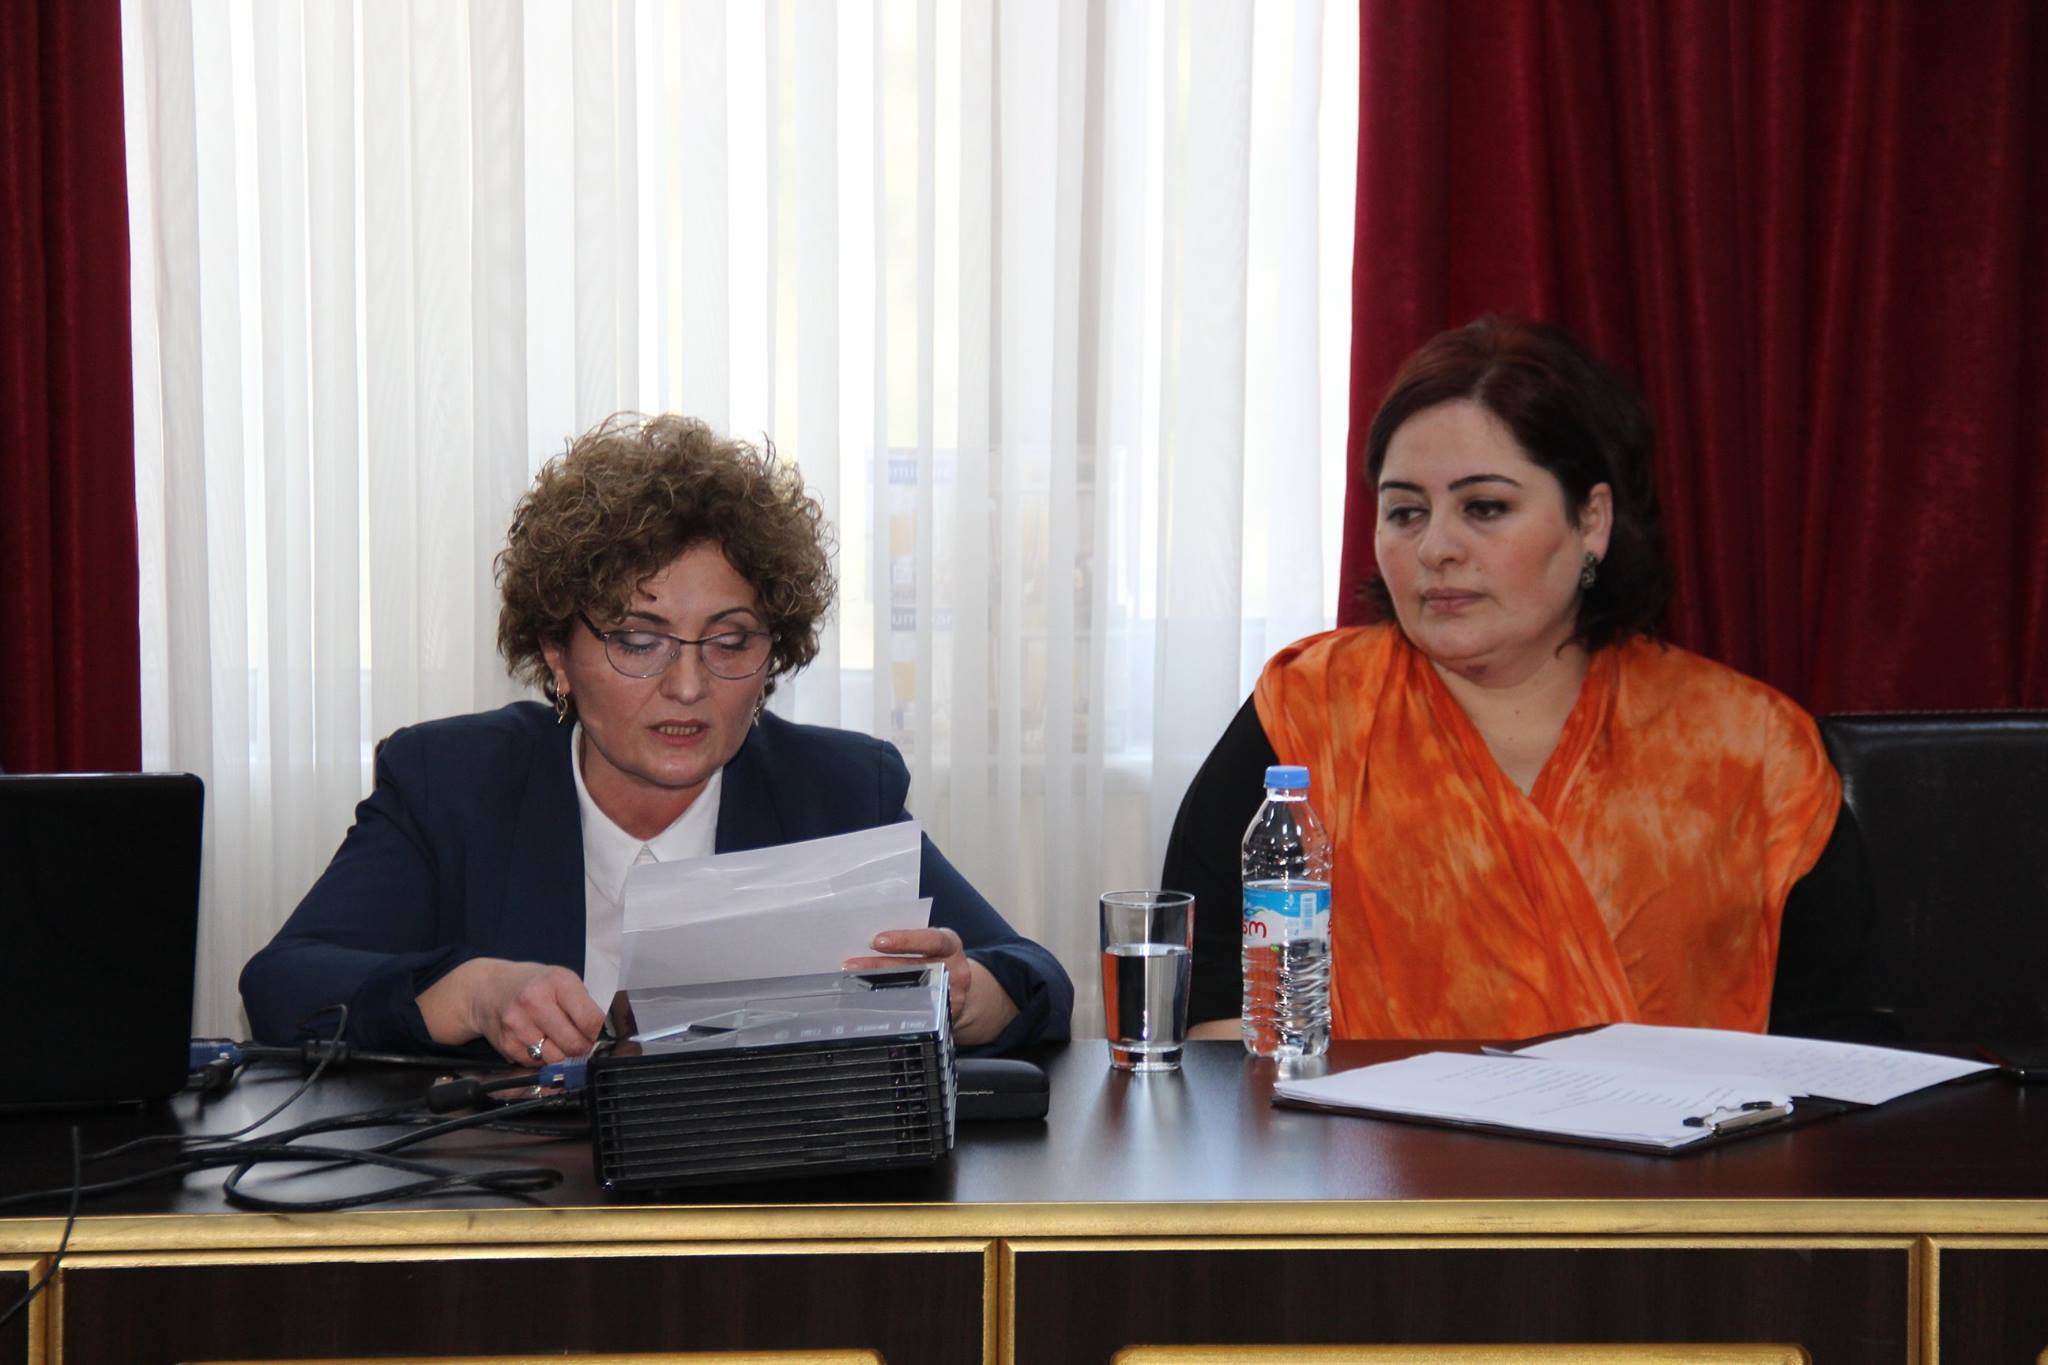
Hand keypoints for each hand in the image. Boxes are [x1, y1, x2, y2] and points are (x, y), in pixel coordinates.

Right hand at [417, 957, 606, 1064]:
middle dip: (584, 1050)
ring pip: (557, 1059)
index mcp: (557, 981)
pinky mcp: (507, 1044)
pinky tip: (540, 1045)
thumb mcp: (562, 981)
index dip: (599, 1035)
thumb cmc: (533, 985)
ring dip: (564, 1058)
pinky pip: (538, 1064)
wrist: (487, 989)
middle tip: (584, 1047)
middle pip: (574, 1043)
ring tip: (561, 1044)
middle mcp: (535, 1001)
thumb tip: (604, 1037)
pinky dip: (544, 1060)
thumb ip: (583, 1005)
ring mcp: (518, 1024)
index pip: (590, 1019)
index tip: (601, 1040)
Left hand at [845, 927, 1018, 1046]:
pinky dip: (888, 1006)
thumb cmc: (935, 958)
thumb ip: (910, 940)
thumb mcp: (931, 943)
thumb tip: (865, 937)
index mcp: (951, 945)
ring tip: (853, 983)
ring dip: (878, 988)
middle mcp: (955, 970)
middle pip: (916, 968)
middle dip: (880, 966)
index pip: (932, 939)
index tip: (876, 941)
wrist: (960, 988)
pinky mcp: (941, 1016)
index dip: (905, 940)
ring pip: (912, 992)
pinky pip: (913, 1012)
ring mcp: (950, 996)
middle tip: (852, 964)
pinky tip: (867, 1002)